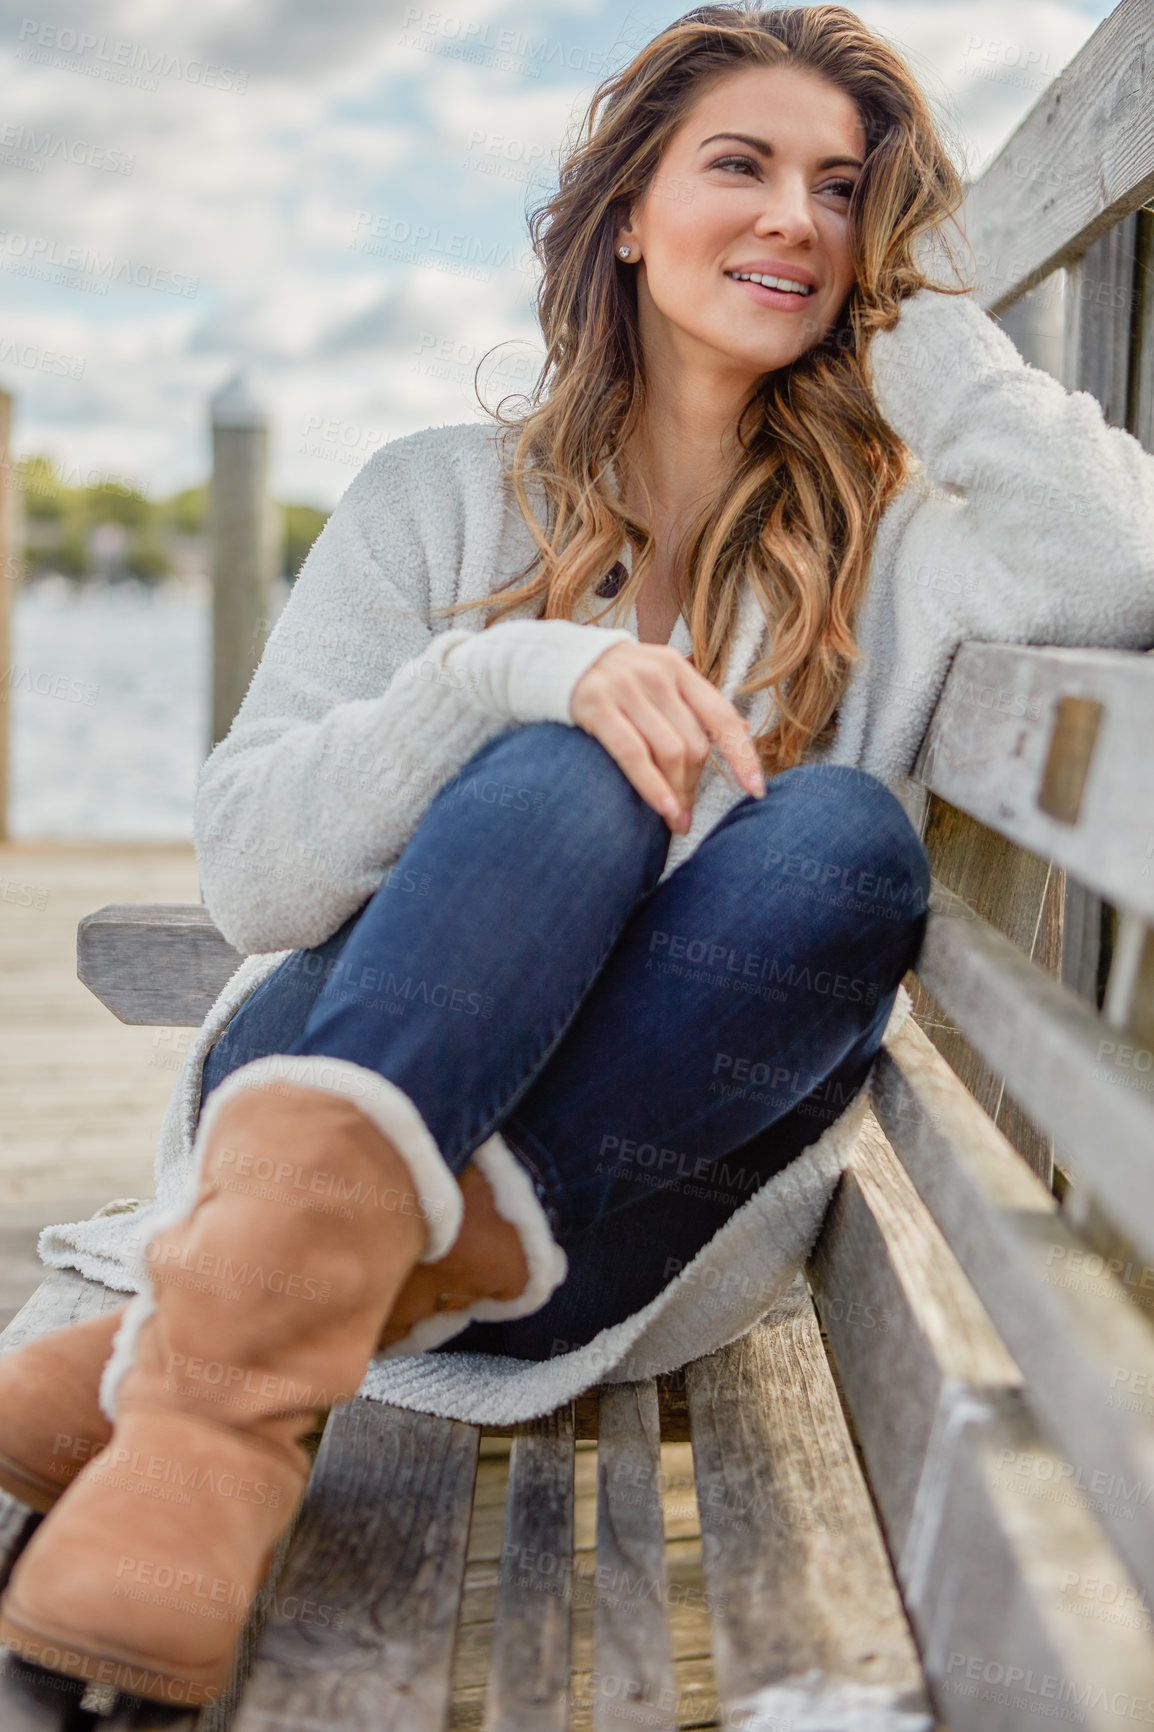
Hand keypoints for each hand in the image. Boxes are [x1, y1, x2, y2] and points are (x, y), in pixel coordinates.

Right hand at [569, 641, 764, 832]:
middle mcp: (656, 675)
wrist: (550, 661)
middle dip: (694, 786)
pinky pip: (634, 755)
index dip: (742, 757)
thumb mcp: (656, 680)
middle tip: (686, 814)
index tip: (755, 791)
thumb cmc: (612, 682)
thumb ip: (692, 704)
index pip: (722, 717)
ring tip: (675, 820)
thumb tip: (740, 731)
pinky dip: (654, 787)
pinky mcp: (596, 706)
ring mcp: (626, 688)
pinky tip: (664, 810)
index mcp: (677, 669)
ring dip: (678, 794)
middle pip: (694, 744)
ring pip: (670, 752)